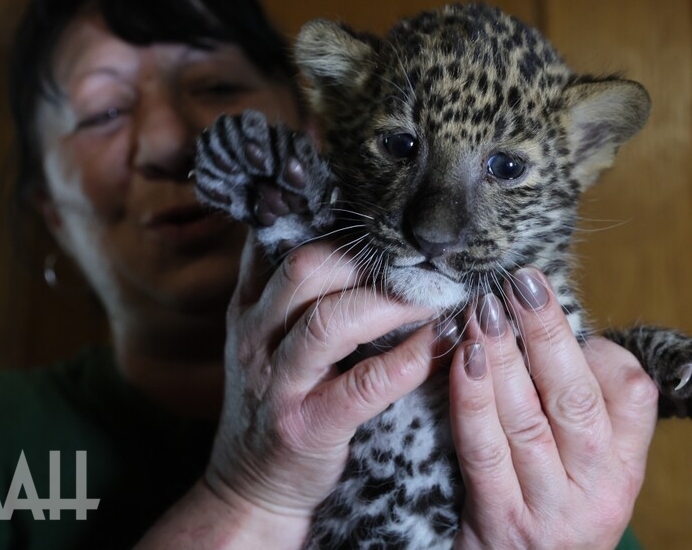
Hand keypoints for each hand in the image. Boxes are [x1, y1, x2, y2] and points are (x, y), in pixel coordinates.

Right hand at [203, 237, 440, 536]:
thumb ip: (292, 286)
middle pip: (306, 268)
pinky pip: (363, 385)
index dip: (338, 217)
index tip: (388, 204)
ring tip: (440, 291)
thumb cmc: (276, 398)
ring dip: (393, 301)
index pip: (286, 239)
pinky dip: (407, 361)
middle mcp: (258, 336)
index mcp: (252, 305)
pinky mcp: (306, 427)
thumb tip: (344, 227)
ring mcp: (280, 382)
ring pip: (331, 322)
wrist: (251, 488)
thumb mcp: (267, 335)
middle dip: (371, 253)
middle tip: (425, 249)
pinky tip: (441, 343)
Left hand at [450, 267, 657, 548]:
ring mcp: (549, 506)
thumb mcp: (585, 463)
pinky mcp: (500, 520)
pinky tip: (464, 359)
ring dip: (504, 356)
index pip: (633, 395)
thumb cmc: (550, 507)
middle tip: (521, 282)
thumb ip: (581, 404)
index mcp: (625, 464)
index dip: (600, 348)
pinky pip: (484, 449)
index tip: (557, 306)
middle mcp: (598, 487)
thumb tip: (559, 329)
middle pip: (576, 398)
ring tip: (485, 310)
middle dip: (547, 333)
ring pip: (527, 419)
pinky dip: (473, 399)